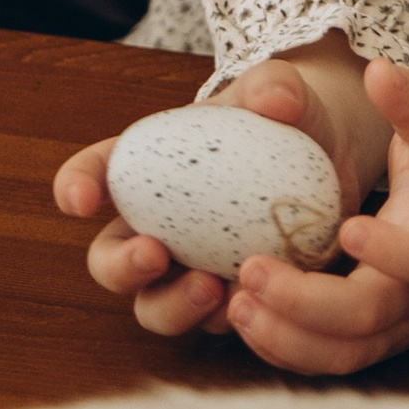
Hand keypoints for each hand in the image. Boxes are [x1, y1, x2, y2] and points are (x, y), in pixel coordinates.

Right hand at [53, 49, 364, 344]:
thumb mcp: (283, 92)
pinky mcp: (229, 299)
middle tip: (153, 253)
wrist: (332, 160)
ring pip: (155, 307)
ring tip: (211, 288)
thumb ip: (276, 85)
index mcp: (148, 166)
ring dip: (172, 306)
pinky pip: (214, 323)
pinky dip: (227, 320)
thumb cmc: (289, 118)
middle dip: (120, 266)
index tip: (79, 199)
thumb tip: (277, 99)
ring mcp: (188, 269)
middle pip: (109, 259)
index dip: (76, 185)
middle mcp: (156, 225)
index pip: (98, 170)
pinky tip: (253, 306)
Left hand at [55, 58, 408, 372]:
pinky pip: (328, 359)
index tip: (346, 227)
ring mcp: (395, 326)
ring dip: (285, 336)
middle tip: (249, 272)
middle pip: (367, 317)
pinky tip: (241, 319)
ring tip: (233, 304)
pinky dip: (284, 349)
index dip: (388, 251)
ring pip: (343, 352)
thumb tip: (379, 70)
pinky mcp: (371, 341)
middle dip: (306, 303)